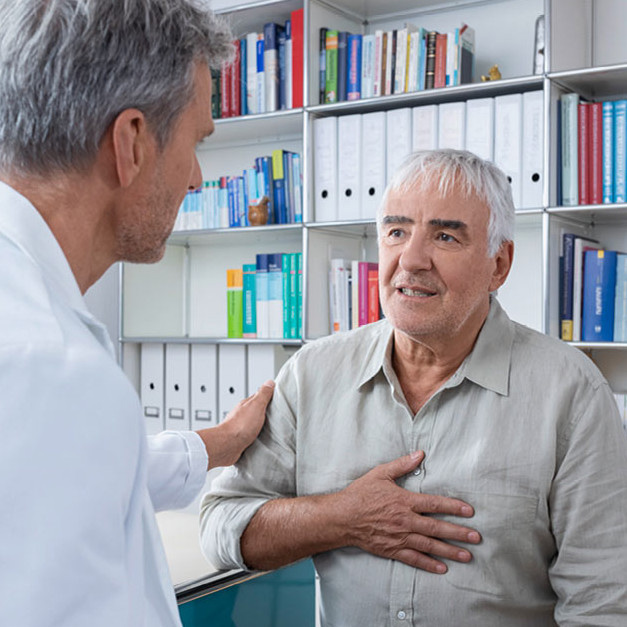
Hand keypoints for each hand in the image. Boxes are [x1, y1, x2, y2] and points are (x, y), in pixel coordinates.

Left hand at [196, 380, 274, 469]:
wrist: (227, 446)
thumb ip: (263, 394)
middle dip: (266, 411)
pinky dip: (257, 435)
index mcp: (247, 404)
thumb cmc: (240, 426)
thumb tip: (269, 383)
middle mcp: (243, 414)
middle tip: (277, 413)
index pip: (259, 396)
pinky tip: (261, 438)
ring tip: (271, 427)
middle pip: (256, 410)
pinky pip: (251, 434)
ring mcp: (241, 426)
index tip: (278, 396)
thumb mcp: (256, 405)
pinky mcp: (240, 438)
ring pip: (253, 422)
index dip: (269, 396)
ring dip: (261, 424)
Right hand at [339, 451, 480, 572]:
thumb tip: (420, 454)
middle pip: (437, 528)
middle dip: (458, 533)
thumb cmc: (361, 494)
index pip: (434, 504)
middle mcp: (405, 521)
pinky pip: (414, 559)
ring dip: (450, 551)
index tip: (469, 511)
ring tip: (467, 555)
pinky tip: (442, 568)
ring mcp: (399, 537)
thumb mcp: (380, 473)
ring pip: (429, 546)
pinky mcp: (392, 550)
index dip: (453, 507)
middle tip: (476, 537)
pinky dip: (429, 565)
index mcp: (404, 501)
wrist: (342, 517)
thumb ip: (401, 464)